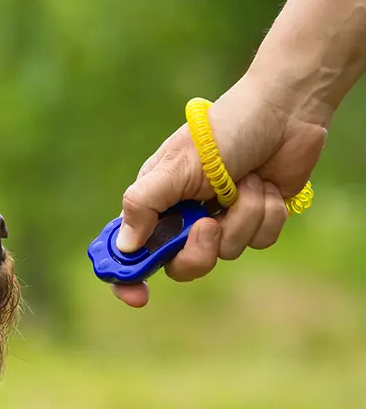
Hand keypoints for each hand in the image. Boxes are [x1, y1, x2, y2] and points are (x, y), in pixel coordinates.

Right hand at [111, 74, 327, 307]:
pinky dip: (266, 214)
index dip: (127, 276)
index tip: (138, 297)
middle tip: (209, 224)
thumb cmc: (222, 131)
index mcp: (155, 202)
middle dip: (200, 249)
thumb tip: (125, 247)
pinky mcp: (255, 219)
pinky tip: (265, 185)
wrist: (284, 112)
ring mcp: (221, 220)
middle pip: (181, 265)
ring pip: (226, 252)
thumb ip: (143, 205)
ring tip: (246, 182)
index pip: (129, 250)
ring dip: (243, 216)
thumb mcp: (175, 167)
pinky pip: (259, 241)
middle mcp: (184, 216)